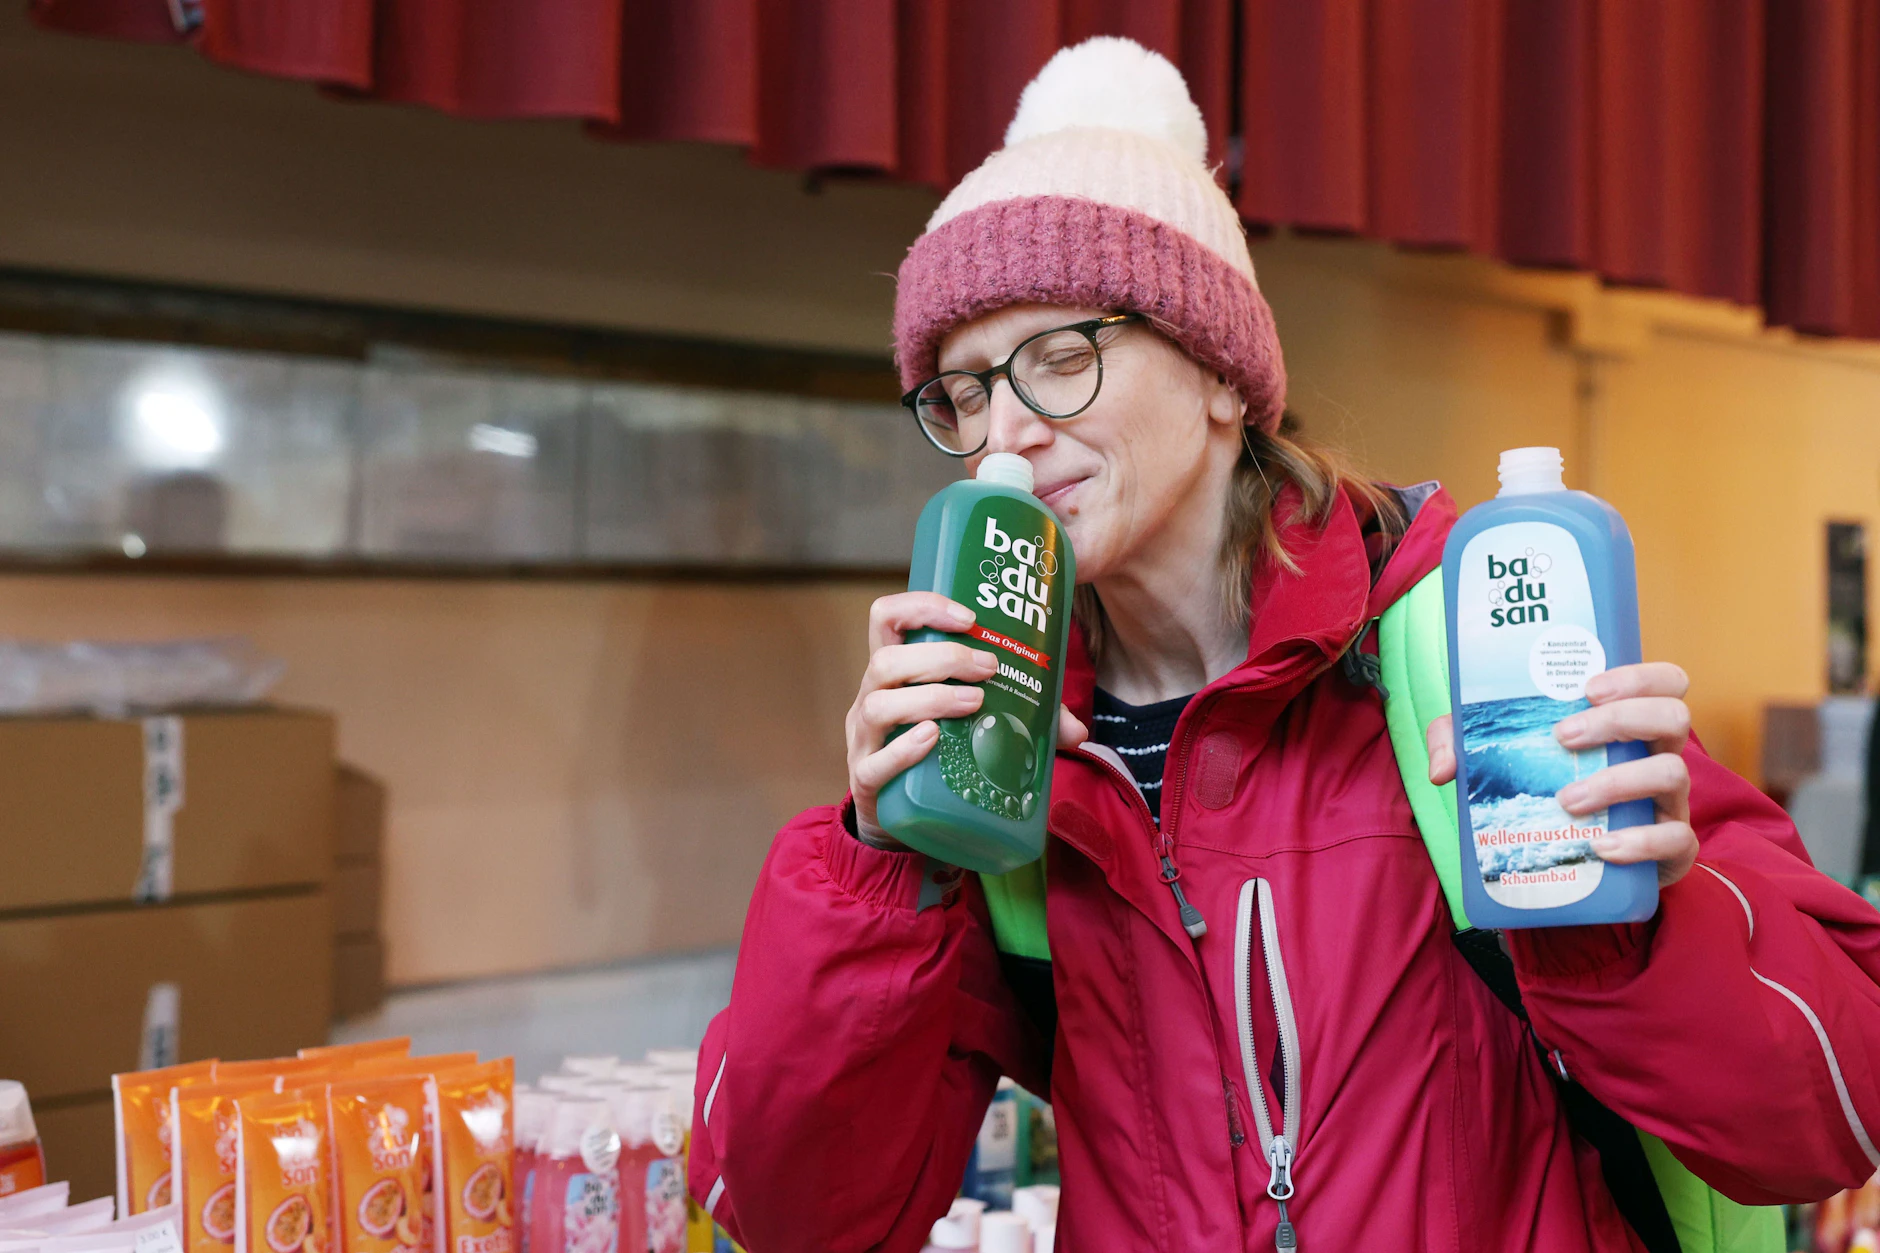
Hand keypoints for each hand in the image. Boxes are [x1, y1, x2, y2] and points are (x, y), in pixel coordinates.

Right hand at [847, 592, 1087, 849]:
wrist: (898, 816)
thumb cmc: (935, 752)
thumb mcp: (968, 722)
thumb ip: (1019, 718)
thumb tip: (1078, 730)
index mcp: (894, 671)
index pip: (887, 617)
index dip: (922, 606)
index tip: (968, 618)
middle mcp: (871, 696)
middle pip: (887, 659)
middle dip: (942, 657)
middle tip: (989, 667)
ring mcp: (863, 739)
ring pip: (879, 705)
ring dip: (931, 698)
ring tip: (974, 703)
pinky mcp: (865, 780)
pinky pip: (875, 763)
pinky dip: (905, 749)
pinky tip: (933, 739)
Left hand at [1425, 662, 1697, 886]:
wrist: (1582, 873)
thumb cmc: (1548, 797)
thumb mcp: (1500, 763)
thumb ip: (1462, 747)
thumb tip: (1442, 769)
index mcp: (1631, 725)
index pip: (1664, 682)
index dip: (1637, 677)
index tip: (1588, 687)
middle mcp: (1659, 755)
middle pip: (1673, 716)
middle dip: (1621, 719)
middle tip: (1564, 737)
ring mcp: (1672, 802)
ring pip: (1673, 773)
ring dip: (1618, 781)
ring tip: (1567, 800)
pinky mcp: (1674, 848)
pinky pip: (1677, 839)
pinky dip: (1641, 841)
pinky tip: (1602, 846)